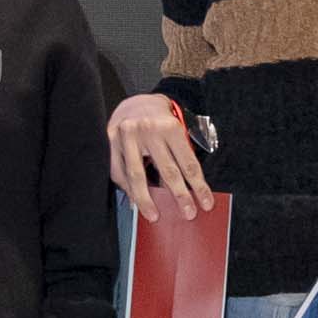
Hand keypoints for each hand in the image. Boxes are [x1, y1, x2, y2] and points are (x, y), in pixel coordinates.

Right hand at [110, 93, 214, 220]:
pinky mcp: (111, 142)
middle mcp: (149, 130)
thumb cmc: (160, 121)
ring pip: (138, 175)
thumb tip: (186, 190)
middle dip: (180, 196)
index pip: (188, 163)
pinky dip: (128, 189)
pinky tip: (135, 202)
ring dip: (147, 199)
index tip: (206, 203)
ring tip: (154, 216)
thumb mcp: (177, 131)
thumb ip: (181, 156)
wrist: (135, 102)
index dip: (199, 186)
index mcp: (170, 127)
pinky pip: (119, 172)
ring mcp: (128, 136)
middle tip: (188, 214)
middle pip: (167, 171)